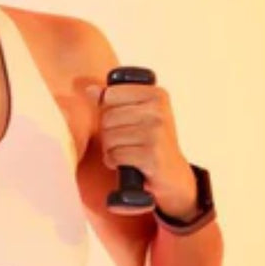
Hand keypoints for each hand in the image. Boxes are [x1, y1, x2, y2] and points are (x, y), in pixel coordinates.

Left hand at [84, 82, 197, 219]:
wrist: (173, 175)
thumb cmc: (152, 141)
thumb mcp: (137, 114)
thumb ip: (113, 99)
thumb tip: (91, 90)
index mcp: (156, 95)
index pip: (110, 94)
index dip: (109, 111)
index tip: (124, 121)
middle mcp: (159, 111)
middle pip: (107, 117)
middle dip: (109, 133)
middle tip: (125, 141)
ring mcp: (156, 133)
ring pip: (109, 136)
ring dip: (111, 149)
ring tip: (126, 152)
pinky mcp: (151, 155)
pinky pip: (115, 154)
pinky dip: (114, 161)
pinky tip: (126, 163)